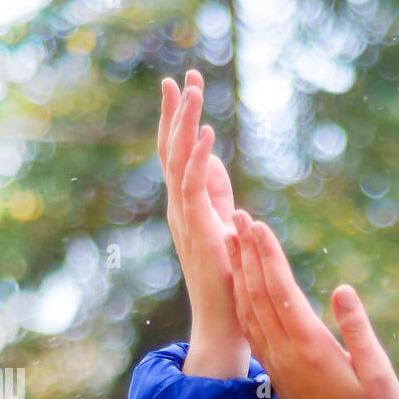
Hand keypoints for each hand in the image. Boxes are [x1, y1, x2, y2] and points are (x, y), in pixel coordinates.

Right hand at [158, 69, 249, 377]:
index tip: (186, 87)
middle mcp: (179, 209)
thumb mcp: (223, 226)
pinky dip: (198, 156)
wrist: (223, 323)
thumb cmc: (227, 282)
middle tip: (182, 75)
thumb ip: (216, 194)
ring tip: (194, 89)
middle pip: (171, 150)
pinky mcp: (197, 229)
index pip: (178, 156)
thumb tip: (213, 161)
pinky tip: (209, 131)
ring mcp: (185, 218)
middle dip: (177, 111)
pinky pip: (193, 186)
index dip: (180, 121)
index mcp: (186, 207)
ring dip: (186, 123)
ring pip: (179, 160)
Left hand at [225, 212, 398, 398]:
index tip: (256, 223)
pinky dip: (241, 300)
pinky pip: (251, 330)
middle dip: (246, 253)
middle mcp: (285, 353)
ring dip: (238, 273)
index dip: (267, 256)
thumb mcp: (379, 373)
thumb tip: (341, 289)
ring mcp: (277, 364)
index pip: (281, 291)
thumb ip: (358, 331)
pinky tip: (238, 286)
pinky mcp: (275, 373)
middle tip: (235, 216)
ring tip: (230, 240)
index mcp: (310, 348)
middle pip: (257, 294)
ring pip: (249, 310)